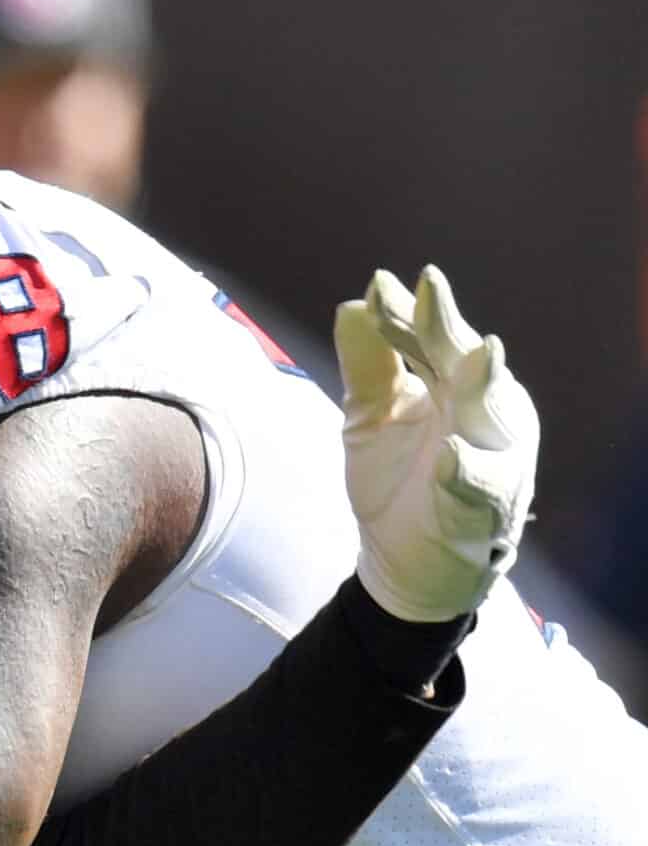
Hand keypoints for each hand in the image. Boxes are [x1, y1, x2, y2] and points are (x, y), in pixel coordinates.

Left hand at [334, 265, 537, 621]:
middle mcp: (484, 409)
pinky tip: (451, 457)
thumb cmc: (397, 479)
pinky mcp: (486, 506)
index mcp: (456, 383)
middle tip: (429, 289)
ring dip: (481, 382)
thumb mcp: (371, 417)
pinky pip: (481, 487)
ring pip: (490, 413)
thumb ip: (367, 366)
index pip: (431, 339)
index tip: (378, 284)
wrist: (404, 561)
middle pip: (463, 361)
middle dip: (447, 327)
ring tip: (477, 353)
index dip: (407, 313)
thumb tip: (351, 304)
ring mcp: (493, 455)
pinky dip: (468, 472)